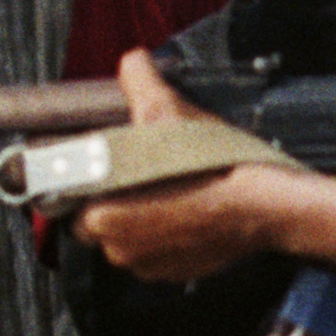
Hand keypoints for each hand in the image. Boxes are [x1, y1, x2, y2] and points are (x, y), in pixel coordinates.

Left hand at [69, 48, 292, 279]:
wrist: (262, 205)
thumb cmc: (211, 165)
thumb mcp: (168, 111)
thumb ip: (139, 82)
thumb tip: (132, 61)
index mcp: (101, 217)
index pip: (73, 203)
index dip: (88, 182)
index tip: (104, 167)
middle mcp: (119, 251)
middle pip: (99, 223)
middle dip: (113, 200)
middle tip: (137, 173)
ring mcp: (149, 268)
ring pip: (129, 240)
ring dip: (140, 219)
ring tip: (165, 189)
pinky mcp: (178, 274)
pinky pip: (158, 254)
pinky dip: (166, 236)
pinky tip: (185, 209)